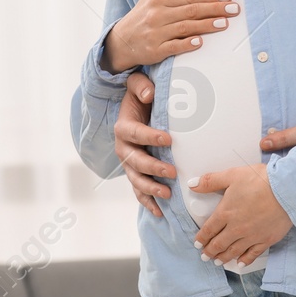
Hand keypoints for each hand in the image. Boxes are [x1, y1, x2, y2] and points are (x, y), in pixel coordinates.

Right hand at [102, 0, 238, 72]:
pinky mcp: (155, 50)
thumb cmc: (142, 16)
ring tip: (224, 23)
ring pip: (186, 27)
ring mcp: (156, 33)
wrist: (121, 41)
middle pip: (191, 11)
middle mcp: (157, 14)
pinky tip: (201, 42)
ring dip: (206, 25)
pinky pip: (174, 46)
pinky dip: (187, 44)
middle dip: (214, 9)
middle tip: (234, 9)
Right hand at [114, 72, 172, 216]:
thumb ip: (141, 86)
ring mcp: (128, 163)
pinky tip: (160, 211)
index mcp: (123, 127)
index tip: (168, 139)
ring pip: (136, 179)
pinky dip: (147, 202)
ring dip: (150, 188)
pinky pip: (138, 191)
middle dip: (153, 167)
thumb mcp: (138, 85)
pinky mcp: (135, 173)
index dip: (149, 136)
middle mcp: (123, 148)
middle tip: (172, 171)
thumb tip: (149, 93)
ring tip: (167, 194)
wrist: (136, 108)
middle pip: (135, 161)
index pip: (134, 133)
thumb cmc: (141, 97)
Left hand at [191, 165, 293, 266]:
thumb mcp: (233, 175)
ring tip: (217, 261)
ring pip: (233, 251)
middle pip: (219, 244)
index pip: (209, 229)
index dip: (202, 238)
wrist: (287, 189)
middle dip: (209, 251)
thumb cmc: (260, 180)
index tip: (198, 243)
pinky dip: (245, 260)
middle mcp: (236, 228)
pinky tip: (240, 263)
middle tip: (205, 255)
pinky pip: (252, 254)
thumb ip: (211, 181)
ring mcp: (251, 236)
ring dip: (223, 257)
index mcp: (225, 213)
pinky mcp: (266, 240)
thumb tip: (192, 185)